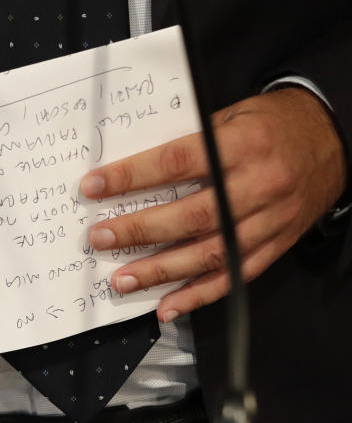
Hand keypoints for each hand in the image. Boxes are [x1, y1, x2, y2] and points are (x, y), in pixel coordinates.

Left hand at [81, 87, 346, 321]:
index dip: (133, 176)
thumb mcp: (232, 115)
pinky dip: (197, 296)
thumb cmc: (271, 126)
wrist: (332, 141)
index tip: (94, 186)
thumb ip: (189, 142)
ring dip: (161, 271)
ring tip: (122, 280)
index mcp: (244, 144)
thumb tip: (130, 171)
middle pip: (193, 215)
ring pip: (210, 253)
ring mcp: (269, 221)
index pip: (178, 162)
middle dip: (140, 230)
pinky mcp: (274, 246)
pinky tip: (166, 307)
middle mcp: (260, 185)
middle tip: (101, 238)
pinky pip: (233, 277)